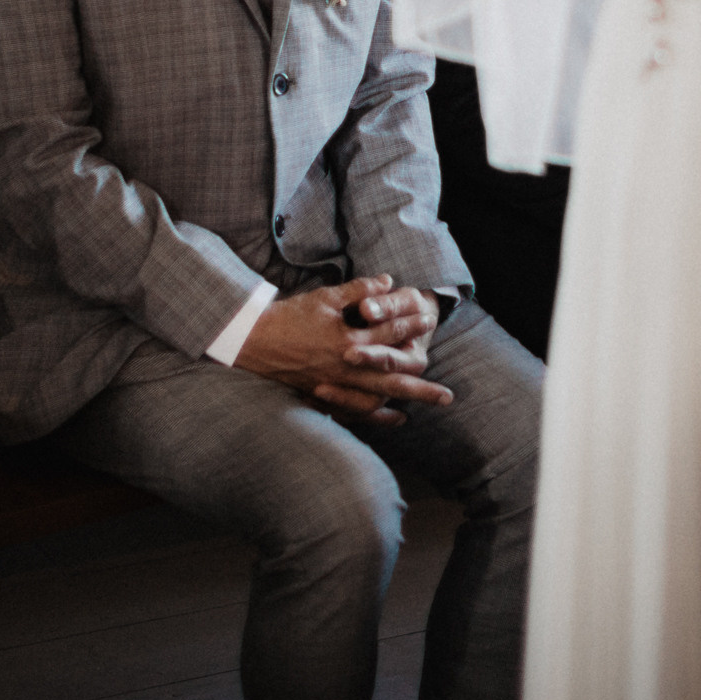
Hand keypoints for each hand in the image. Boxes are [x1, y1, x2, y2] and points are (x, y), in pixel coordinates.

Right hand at [236, 274, 450, 426]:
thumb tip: (388, 281)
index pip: (386, 333)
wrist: (252, 342)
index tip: (429, 319)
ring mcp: (334, 385)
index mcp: (345, 340)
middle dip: (421, 385)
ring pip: (376, 397)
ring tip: (431, 402)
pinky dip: (376, 416)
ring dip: (404, 400)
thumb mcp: (324, 298)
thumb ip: (358, 291)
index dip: (409, 324)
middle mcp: (343, 367)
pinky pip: (354, 411)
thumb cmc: (289, 317)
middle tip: (447, 394)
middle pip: (390, 378)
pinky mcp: (324, 394)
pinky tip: (396, 418)